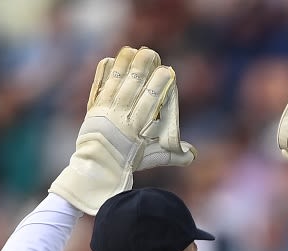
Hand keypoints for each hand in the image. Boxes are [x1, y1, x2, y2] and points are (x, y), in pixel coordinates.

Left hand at [50, 46, 194, 214]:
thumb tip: (193, 154)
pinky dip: (103, 72)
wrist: (97, 163)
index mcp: (136, 127)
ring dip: (124, 64)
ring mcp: (105, 109)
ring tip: (132, 50)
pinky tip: (110, 59)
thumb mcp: (151, 157)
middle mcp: (120, 115)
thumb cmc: (128, 160)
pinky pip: (98, 85)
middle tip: (152, 54)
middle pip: (133, 86)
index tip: (168, 71)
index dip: (159, 85)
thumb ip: (173, 155)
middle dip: (142, 68)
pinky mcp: (94, 106)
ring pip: (115, 81)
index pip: (150, 101)